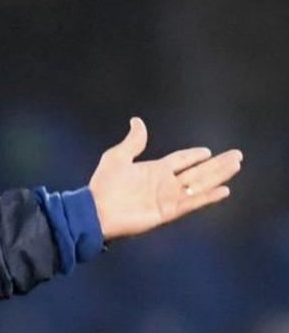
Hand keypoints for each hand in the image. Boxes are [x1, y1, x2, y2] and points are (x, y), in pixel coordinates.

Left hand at [89, 117, 241, 239]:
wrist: (96, 210)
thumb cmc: (104, 184)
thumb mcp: (117, 157)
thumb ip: (133, 142)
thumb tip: (137, 121)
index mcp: (154, 170)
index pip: (180, 160)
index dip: (193, 155)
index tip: (208, 150)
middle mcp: (165, 183)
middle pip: (197, 171)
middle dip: (217, 164)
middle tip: (237, 155)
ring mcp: (168, 197)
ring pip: (200, 184)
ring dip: (218, 175)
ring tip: (236, 165)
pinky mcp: (168, 211)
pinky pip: (192, 202)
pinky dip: (208, 196)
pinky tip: (224, 189)